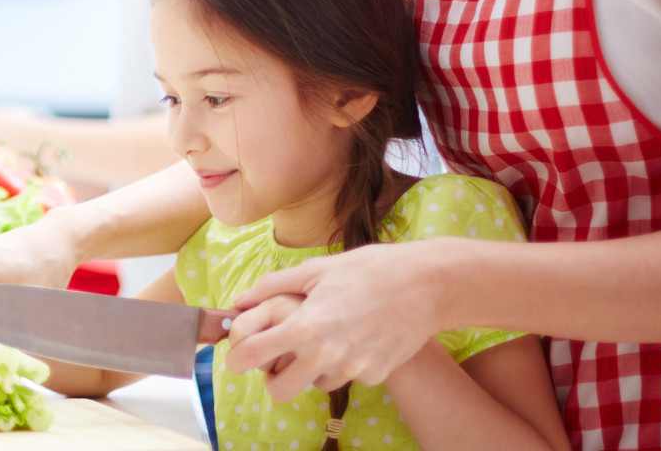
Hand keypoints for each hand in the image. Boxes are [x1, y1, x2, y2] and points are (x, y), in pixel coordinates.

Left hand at [222, 242, 446, 401]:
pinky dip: (344, 364)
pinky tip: (355, 337)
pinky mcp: (374, 375)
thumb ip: (271, 287)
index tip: (237, 356)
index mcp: (305, 327)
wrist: (424, 285)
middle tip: (278, 357)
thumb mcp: (315, 270)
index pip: (252, 356)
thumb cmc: (367, 270)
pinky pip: (346, 377)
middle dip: (272, 377)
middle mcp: (326, 355)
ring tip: (326, 336)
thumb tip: (239, 301)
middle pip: (279, 391)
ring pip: (315, 384)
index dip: (236, 358)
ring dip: (312, 368)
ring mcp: (352, 369)